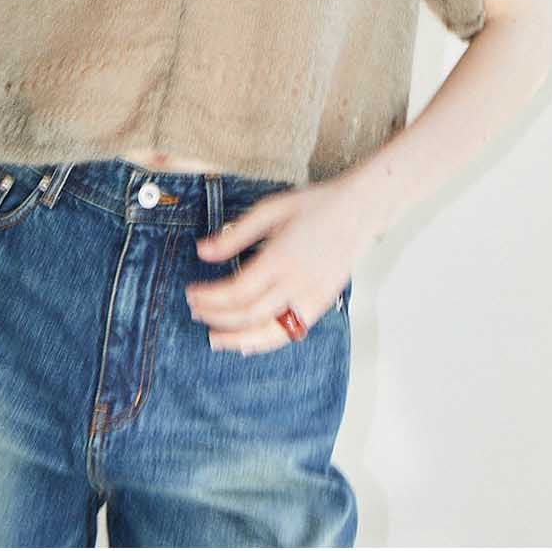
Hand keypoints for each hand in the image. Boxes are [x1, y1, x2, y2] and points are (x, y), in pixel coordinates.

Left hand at [186, 174, 361, 352]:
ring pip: (270, 331)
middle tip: (195, 310)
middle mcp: (297, 282)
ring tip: (214, 339)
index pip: (236, 291)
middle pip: (248, 314)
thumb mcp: (271, 209)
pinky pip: (291, 332)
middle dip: (216, 316)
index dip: (210, 297)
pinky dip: (267, 342)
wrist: (360, 210)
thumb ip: (236, 235)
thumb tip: (202, 251)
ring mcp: (311, 296)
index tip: (191, 293)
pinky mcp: (321, 303)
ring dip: (238, 339)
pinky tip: (248, 345)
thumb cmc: (316, 204)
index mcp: (281, 258)